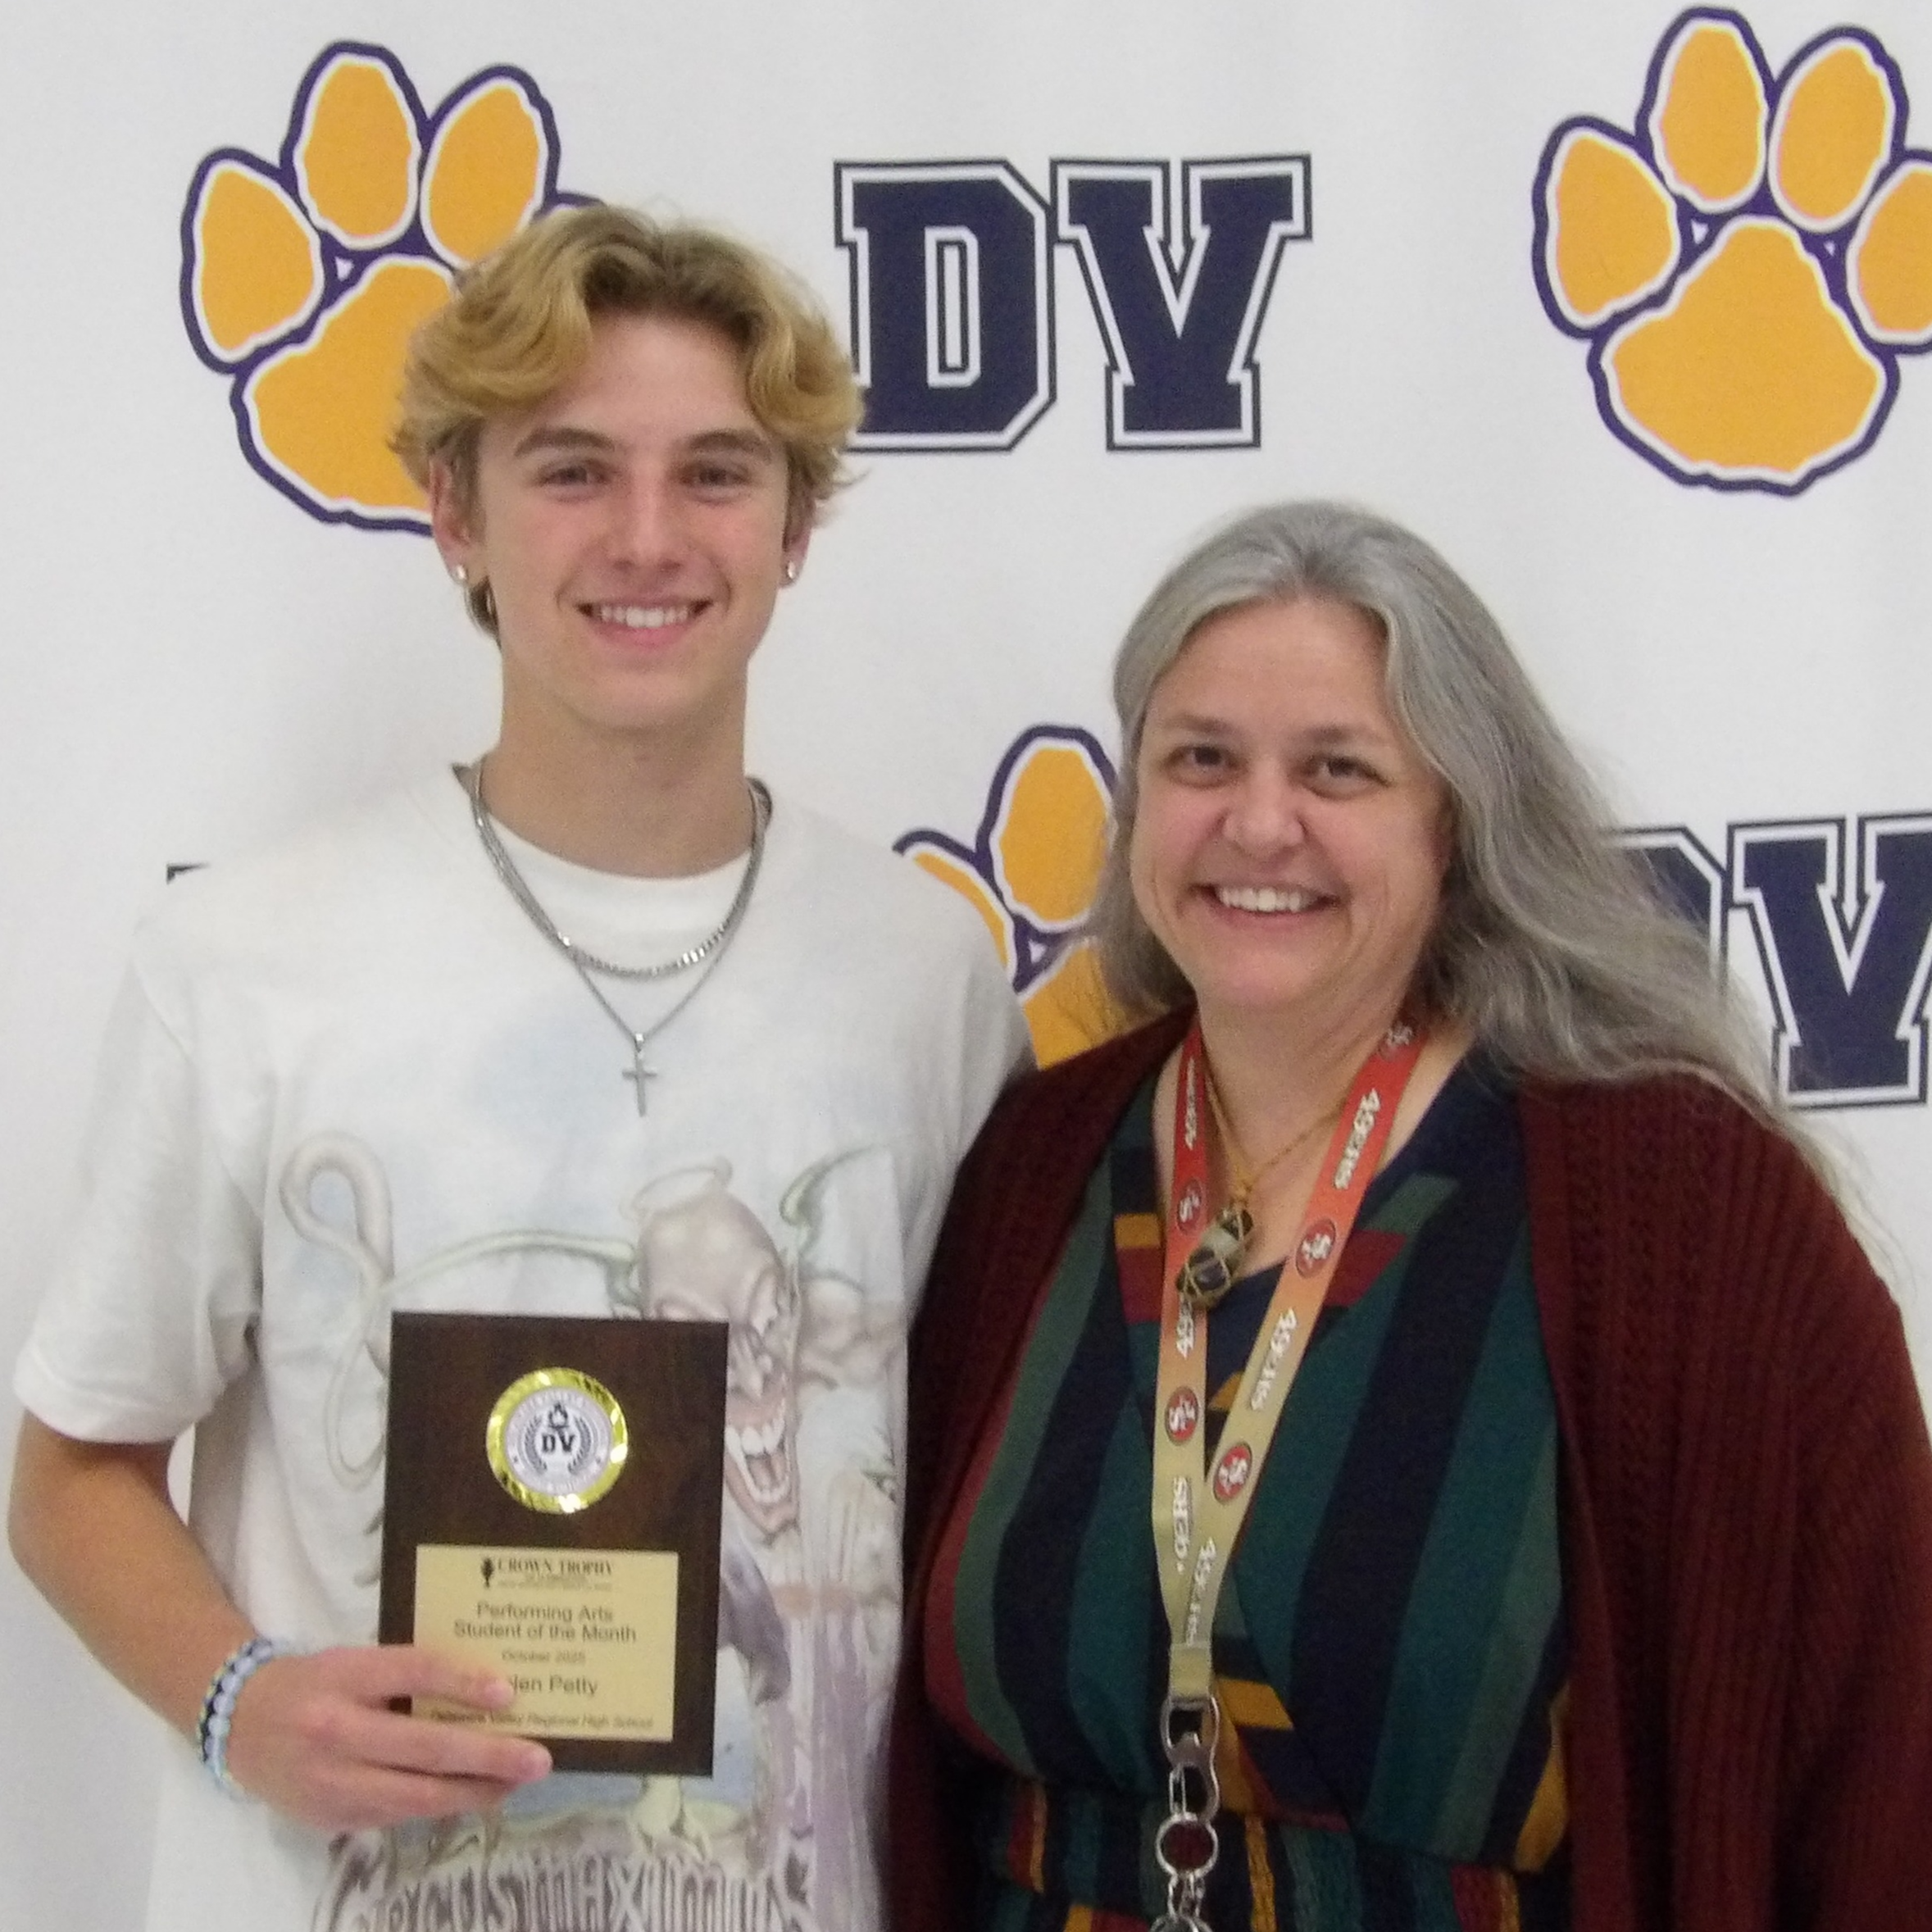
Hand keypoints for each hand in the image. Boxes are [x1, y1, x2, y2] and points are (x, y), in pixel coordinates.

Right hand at [223, 1644, 551, 1831]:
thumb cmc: (315, 1682)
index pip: (414, 1674)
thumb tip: (482, 1690)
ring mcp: (332, 1782)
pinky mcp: (331, 1817)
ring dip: (472, 1792)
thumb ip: (406, 1675)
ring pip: (415, 1796)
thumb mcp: (355, 1662)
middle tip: (537, 1759)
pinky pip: (395, 1815)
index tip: (508, 1693)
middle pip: (424, 1748)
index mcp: (346, 1678)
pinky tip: (472, 1797)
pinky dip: (438, 1807)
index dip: (462, 1684)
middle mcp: (337, 1731)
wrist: (238, 1723)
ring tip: (515, 1783)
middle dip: (487, 1757)